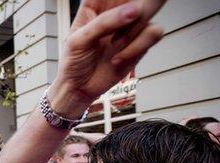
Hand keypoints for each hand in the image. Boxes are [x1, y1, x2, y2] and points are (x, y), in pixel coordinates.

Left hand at [50, 0, 164, 115]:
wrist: (80, 88)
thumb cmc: (73, 61)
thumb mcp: (79, 40)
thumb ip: (104, 22)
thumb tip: (134, 10)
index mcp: (96, 4)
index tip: (127, 6)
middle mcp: (115, 10)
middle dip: (139, 6)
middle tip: (130, 17)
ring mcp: (130, 24)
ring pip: (149, 10)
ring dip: (133, 30)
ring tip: (114, 44)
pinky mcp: (141, 40)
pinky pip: (154, 32)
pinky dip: (138, 46)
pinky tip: (118, 58)